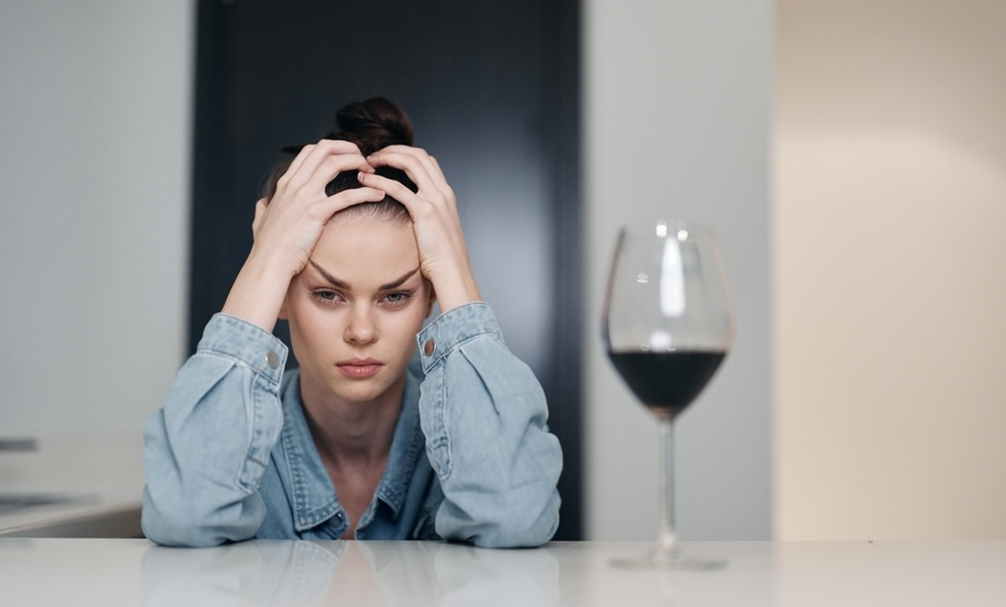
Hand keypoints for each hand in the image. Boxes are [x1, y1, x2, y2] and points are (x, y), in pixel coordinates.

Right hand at [222, 140, 383, 331]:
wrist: (268, 262)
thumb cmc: (267, 246)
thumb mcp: (260, 219)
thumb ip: (264, 207)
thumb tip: (263, 203)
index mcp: (286, 183)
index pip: (311, 150)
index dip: (333, 149)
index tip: (348, 158)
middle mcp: (295, 184)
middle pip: (325, 148)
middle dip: (349, 148)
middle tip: (365, 161)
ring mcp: (304, 196)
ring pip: (335, 163)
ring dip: (358, 163)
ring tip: (373, 173)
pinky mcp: (315, 212)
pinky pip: (346, 196)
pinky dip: (366, 192)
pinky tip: (379, 195)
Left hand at [360, 146, 481, 311]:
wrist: (453, 272)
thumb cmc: (443, 258)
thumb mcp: (436, 230)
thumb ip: (426, 217)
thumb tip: (408, 216)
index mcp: (446, 194)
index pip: (426, 160)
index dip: (405, 154)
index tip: (386, 159)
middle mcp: (443, 192)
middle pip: (418, 155)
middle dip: (393, 150)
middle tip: (372, 156)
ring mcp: (436, 200)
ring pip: (410, 162)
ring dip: (386, 157)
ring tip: (367, 163)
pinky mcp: (425, 212)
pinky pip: (398, 188)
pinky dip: (379, 180)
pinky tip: (365, 181)